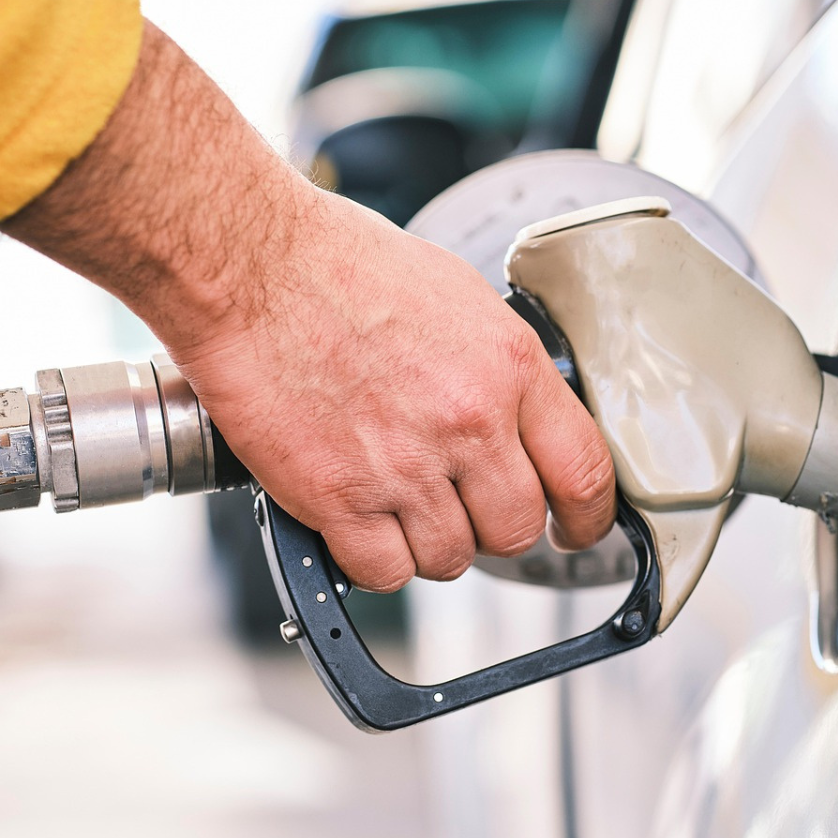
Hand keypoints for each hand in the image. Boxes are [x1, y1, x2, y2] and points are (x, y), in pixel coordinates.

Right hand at [0, 22, 615, 589]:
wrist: (250, 265)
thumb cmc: (338, 264)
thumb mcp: (456, 297)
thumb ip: (497, 368)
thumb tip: (518, 418)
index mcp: (509, 366)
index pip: (585, 473)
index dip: (587, 519)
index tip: (574, 531)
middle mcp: (470, 422)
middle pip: (516, 531)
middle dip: (490, 528)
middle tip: (458, 507)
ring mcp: (405, 466)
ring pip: (449, 559)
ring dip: (425, 543)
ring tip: (392, 500)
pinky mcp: (340, 499)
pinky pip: (383, 573)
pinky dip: (369, 559)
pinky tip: (354, 519)